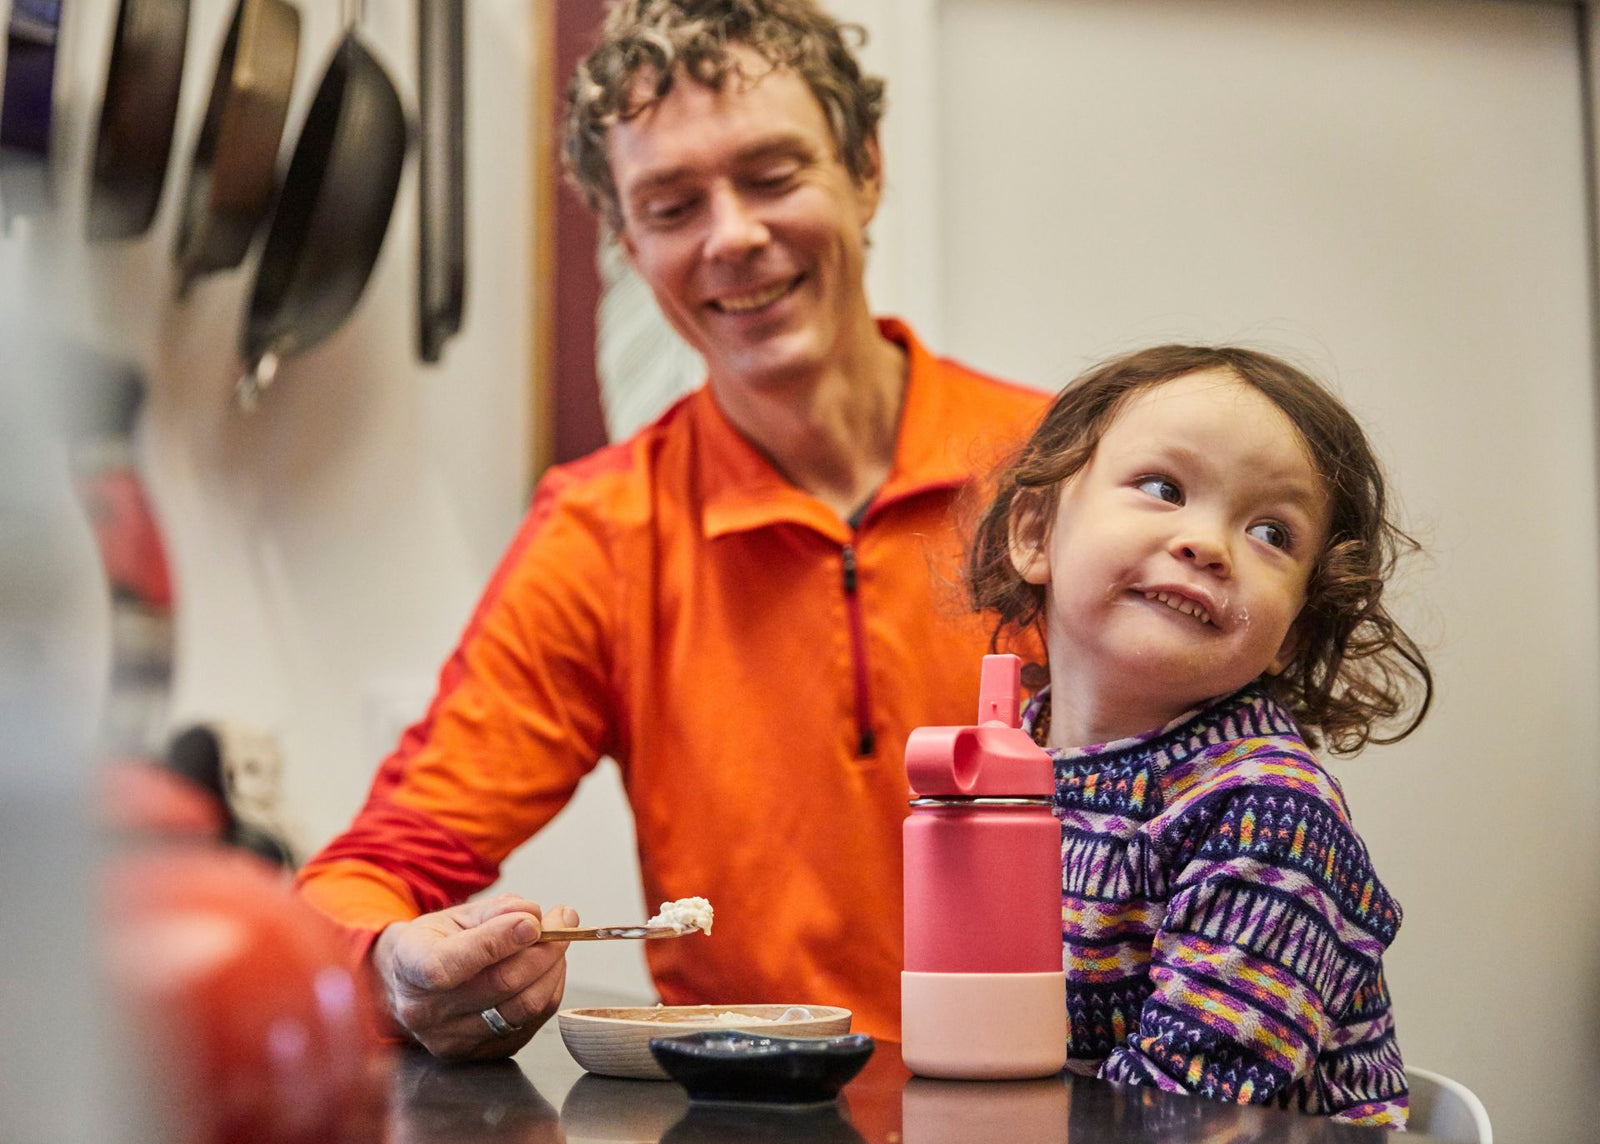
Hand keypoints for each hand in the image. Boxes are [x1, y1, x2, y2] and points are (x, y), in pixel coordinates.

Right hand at [372, 894, 577, 1059]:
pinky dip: (549, 990)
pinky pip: (532, 1022)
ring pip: (524, 1007)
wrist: (411, 988)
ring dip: (553, 969)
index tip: (532, 922)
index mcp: (410, 967)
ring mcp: (453, 1040)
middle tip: (564, 920)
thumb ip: (495, 911)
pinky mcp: (482, 1054)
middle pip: (501, 985)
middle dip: (544, 949)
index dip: (496, 942)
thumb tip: (534, 916)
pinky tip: (546, 969)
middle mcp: (426, 1012)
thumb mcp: (453, 916)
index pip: (450, 964)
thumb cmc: (436, 945)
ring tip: (557, 942)